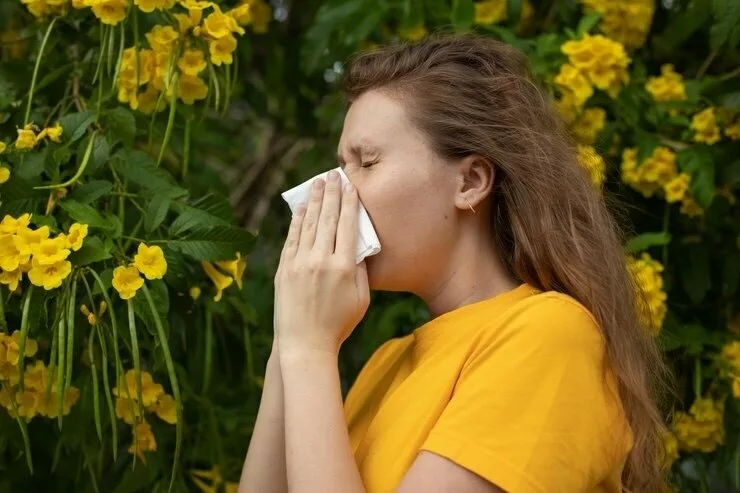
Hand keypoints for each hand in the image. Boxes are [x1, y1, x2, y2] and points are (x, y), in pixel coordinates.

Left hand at [273, 170, 369, 354]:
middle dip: (332, 194)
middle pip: (328, 218)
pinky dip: (297, 220)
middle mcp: (321, 260)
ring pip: (309, 224)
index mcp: (345, 267)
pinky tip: (302, 207)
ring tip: (318, 183)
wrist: (305, 344)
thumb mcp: (361, 299)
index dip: (350, 203)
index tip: (350, 186)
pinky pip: (292, 238)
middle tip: (333, 175)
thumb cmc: (339, 324)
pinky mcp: (284, 269)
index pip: (348, 225)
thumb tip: (358, 244)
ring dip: (314, 201)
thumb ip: (361, 269)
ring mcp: (300, 263)